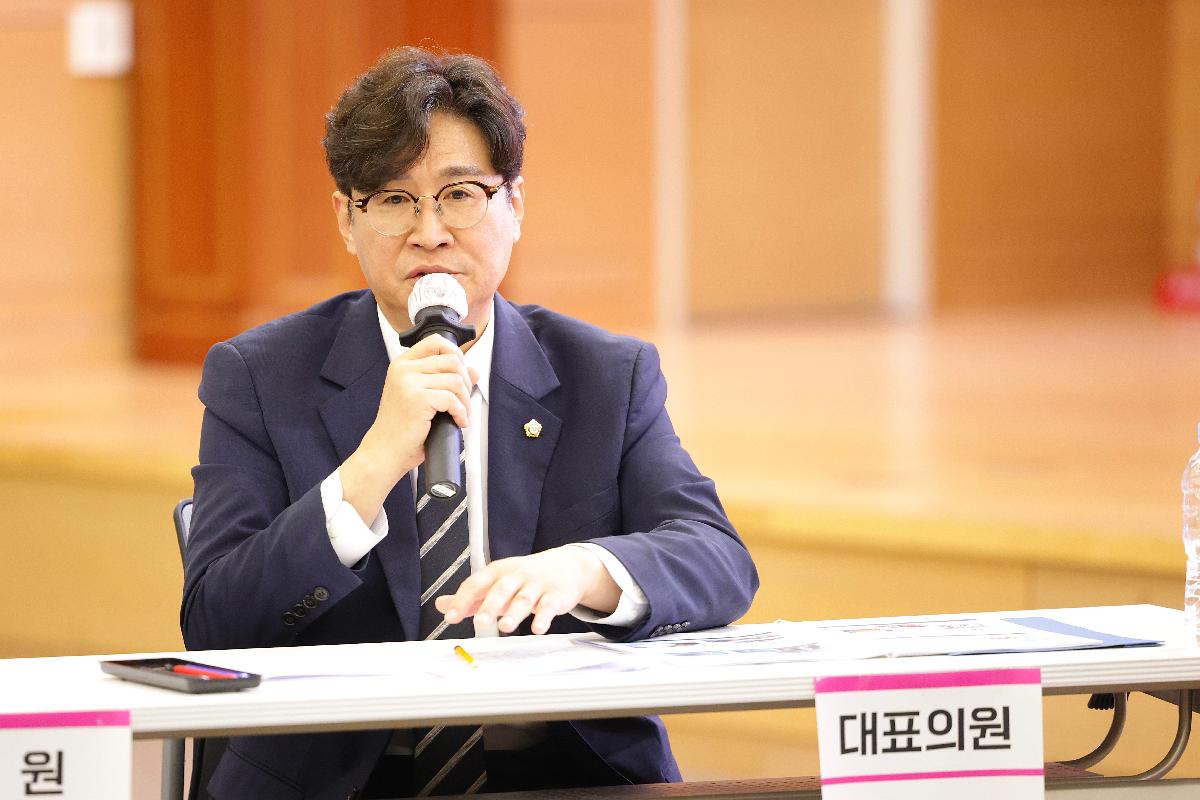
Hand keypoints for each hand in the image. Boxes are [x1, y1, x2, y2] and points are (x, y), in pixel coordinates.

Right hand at [341, 335, 476, 522]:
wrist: (384, 452)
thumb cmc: (402, 428)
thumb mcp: (423, 397)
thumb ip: (444, 380)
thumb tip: (474, 371)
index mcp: (402, 363)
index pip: (436, 342)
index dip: (456, 354)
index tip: (462, 374)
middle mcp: (404, 368)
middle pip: (452, 360)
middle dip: (466, 382)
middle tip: (464, 400)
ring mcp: (409, 382)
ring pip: (456, 379)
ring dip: (465, 400)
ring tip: (462, 414)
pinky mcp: (417, 399)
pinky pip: (452, 398)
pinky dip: (462, 412)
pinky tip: (459, 422)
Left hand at [434, 546, 620, 633]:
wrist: (565, 566)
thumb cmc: (524, 578)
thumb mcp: (496, 582)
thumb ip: (471, 596)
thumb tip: (441, 605)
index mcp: (497, 572)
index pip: (476, 583)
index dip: (463, 600)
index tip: (451, 617)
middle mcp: (516, 576)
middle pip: (501, 590)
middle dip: (490, 606)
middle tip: (481, 623)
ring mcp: (536, 585)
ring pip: (524, 599)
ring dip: (515, 613)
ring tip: (506, 627)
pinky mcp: (555, 595)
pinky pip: (549, 606)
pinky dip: (544, 617)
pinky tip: (538, 628)